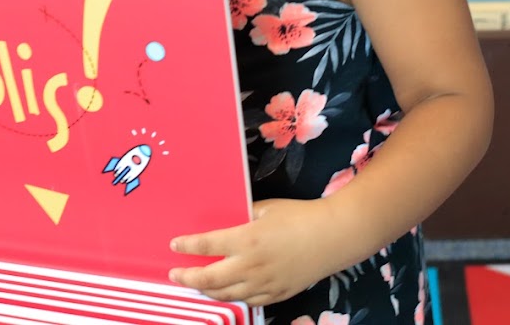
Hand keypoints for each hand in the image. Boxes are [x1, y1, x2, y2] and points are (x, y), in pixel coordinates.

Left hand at [168, 198, 349, 307]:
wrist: (334, 237)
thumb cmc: (300, 216)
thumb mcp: (266, 208)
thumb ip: (242, 215)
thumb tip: (227, 219)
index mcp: (246, 240)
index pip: (206, 246)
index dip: (186, 246)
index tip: (175, 244)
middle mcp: (251, 266)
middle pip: (209, 279)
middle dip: (187, 277)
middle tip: (176, 274)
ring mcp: (264, 284)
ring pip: (226, 295)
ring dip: (207, 291)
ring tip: (196, 284)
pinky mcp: (277, 294)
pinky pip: (248, 301)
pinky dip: (232, 298)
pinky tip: (226, 292)